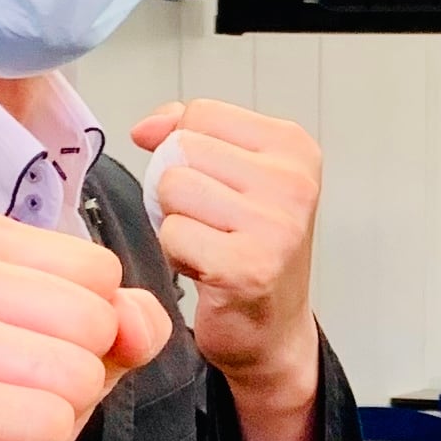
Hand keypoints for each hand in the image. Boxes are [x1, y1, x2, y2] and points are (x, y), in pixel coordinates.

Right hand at [0, 207, 171, 440]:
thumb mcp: (57, 354)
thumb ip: (118, 324)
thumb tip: (142, 320)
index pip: (99, 269)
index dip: (79, 334)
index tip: (7, 358)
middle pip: (94, 319)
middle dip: (66, 381)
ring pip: (77, 374)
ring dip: (44, 422)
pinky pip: (48, 425)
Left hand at [130, 100, 321, 400]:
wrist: (272, 327)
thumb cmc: (250, 248)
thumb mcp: (233, 173)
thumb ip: (188, 133)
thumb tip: (146, 128)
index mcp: (294, 148)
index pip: (201, 113)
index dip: (185, 149)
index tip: (216, 186)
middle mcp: (293, 182)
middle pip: (182, 149)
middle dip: (181, 189)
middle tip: (214, 224)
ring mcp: (275, 225)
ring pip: (172, 188)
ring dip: (176, 222)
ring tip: (209, 244)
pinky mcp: (248, 267)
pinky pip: (173, 234)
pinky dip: (177, 254)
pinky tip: (207, 270)